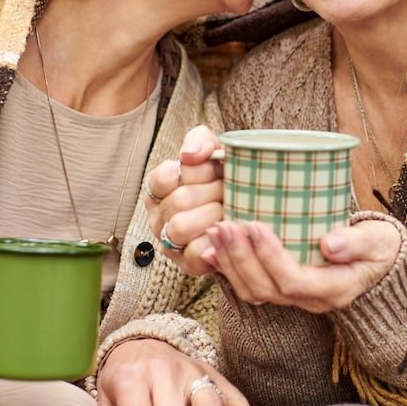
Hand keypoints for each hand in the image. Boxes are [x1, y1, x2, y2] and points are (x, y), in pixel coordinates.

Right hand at [143, 125, 224, 275]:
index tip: (215, 169)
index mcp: (159, 188)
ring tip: (228, 209)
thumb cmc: (224, 181)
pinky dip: (214, 240)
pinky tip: (227, 228)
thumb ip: (200, 141)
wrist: (248, 210)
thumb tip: (189, 155)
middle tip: (229, 189)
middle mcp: (158, 215)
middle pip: (178, 201)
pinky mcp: (188, 264)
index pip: (165, 176)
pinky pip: (195, 253)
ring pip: (180, 227)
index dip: (196, 172)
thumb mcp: (213, 152)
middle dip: (212, 192)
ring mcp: (170, 242)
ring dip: (212, 215)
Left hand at [204, 220, 402, 313]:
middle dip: (240, 257)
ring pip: (252, 291)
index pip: (293, 281)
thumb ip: (356, 241)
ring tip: (215, 230)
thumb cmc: (379, 247)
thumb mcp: (378, 241)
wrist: (379, 262)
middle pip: (265, 289)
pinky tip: (210, 249)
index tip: (255, 224)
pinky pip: (248, 286)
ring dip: (229, 262)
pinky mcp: (282, 289)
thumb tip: (330, 244)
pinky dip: (226, 269)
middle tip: (224, 224)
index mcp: (334, 289)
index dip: (269, 256)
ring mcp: (294, 298)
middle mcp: (310, 300)